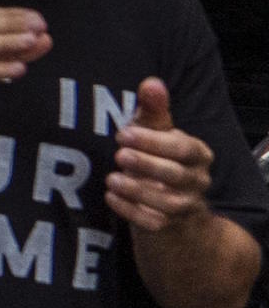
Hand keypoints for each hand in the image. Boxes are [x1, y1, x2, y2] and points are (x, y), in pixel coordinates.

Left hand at [111, 79, 215, 234]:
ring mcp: (185, 206)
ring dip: (137, 190)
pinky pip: (153, 222)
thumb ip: (153, 109)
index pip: (184, 148)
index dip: (154, 142)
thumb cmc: (156, 157)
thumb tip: (151, 82)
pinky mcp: (168, 225)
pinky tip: (110, 197)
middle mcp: (197, 181)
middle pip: (177, 175)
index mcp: (198, 155)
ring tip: (112, 178)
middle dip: (147, 164)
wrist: (164, 204)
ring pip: (168, 202)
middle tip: (119, 155)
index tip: (124, 134)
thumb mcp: (154, 132)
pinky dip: (131, 211)